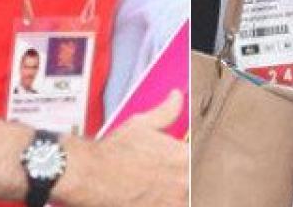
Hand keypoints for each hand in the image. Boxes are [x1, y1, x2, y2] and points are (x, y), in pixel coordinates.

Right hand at [56, 90, 186, 206]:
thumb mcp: (141, 124)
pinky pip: (172, 206)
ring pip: (188, 197)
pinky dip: (167, 201)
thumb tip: (176, 97)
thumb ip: (166, 111)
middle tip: (168, 173)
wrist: (89, 175)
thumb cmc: (113, 151)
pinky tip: (154, 194)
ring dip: (180, 192)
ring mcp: (173, 202)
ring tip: (160, 185)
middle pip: (197, 181)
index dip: (195, 159)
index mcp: (184, 156)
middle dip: (188, 177)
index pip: (203, 158)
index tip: (187, 160)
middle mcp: (183, 182)